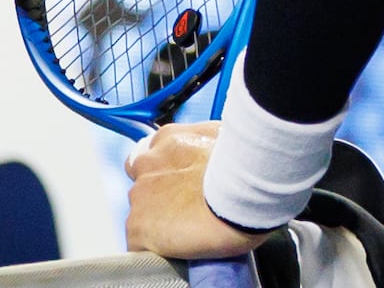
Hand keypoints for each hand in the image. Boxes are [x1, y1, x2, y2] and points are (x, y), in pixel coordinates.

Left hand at [124, 124, 280, 263]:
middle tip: (188, 207)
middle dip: (160, 196)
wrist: (243, 191)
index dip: (168, 173)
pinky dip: (156, 246)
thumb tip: (213, 153)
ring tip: (188, 228)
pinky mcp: (138, 227)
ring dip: (158, 221)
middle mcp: (148, 163)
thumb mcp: (225, 137)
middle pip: (143, 184)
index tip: (182, 184)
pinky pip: (140, 243)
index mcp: (169, 138)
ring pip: (141, 214)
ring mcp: (140, 196)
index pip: (153, 156)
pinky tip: (180, 244)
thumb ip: (206, 143)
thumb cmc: (245, 165)